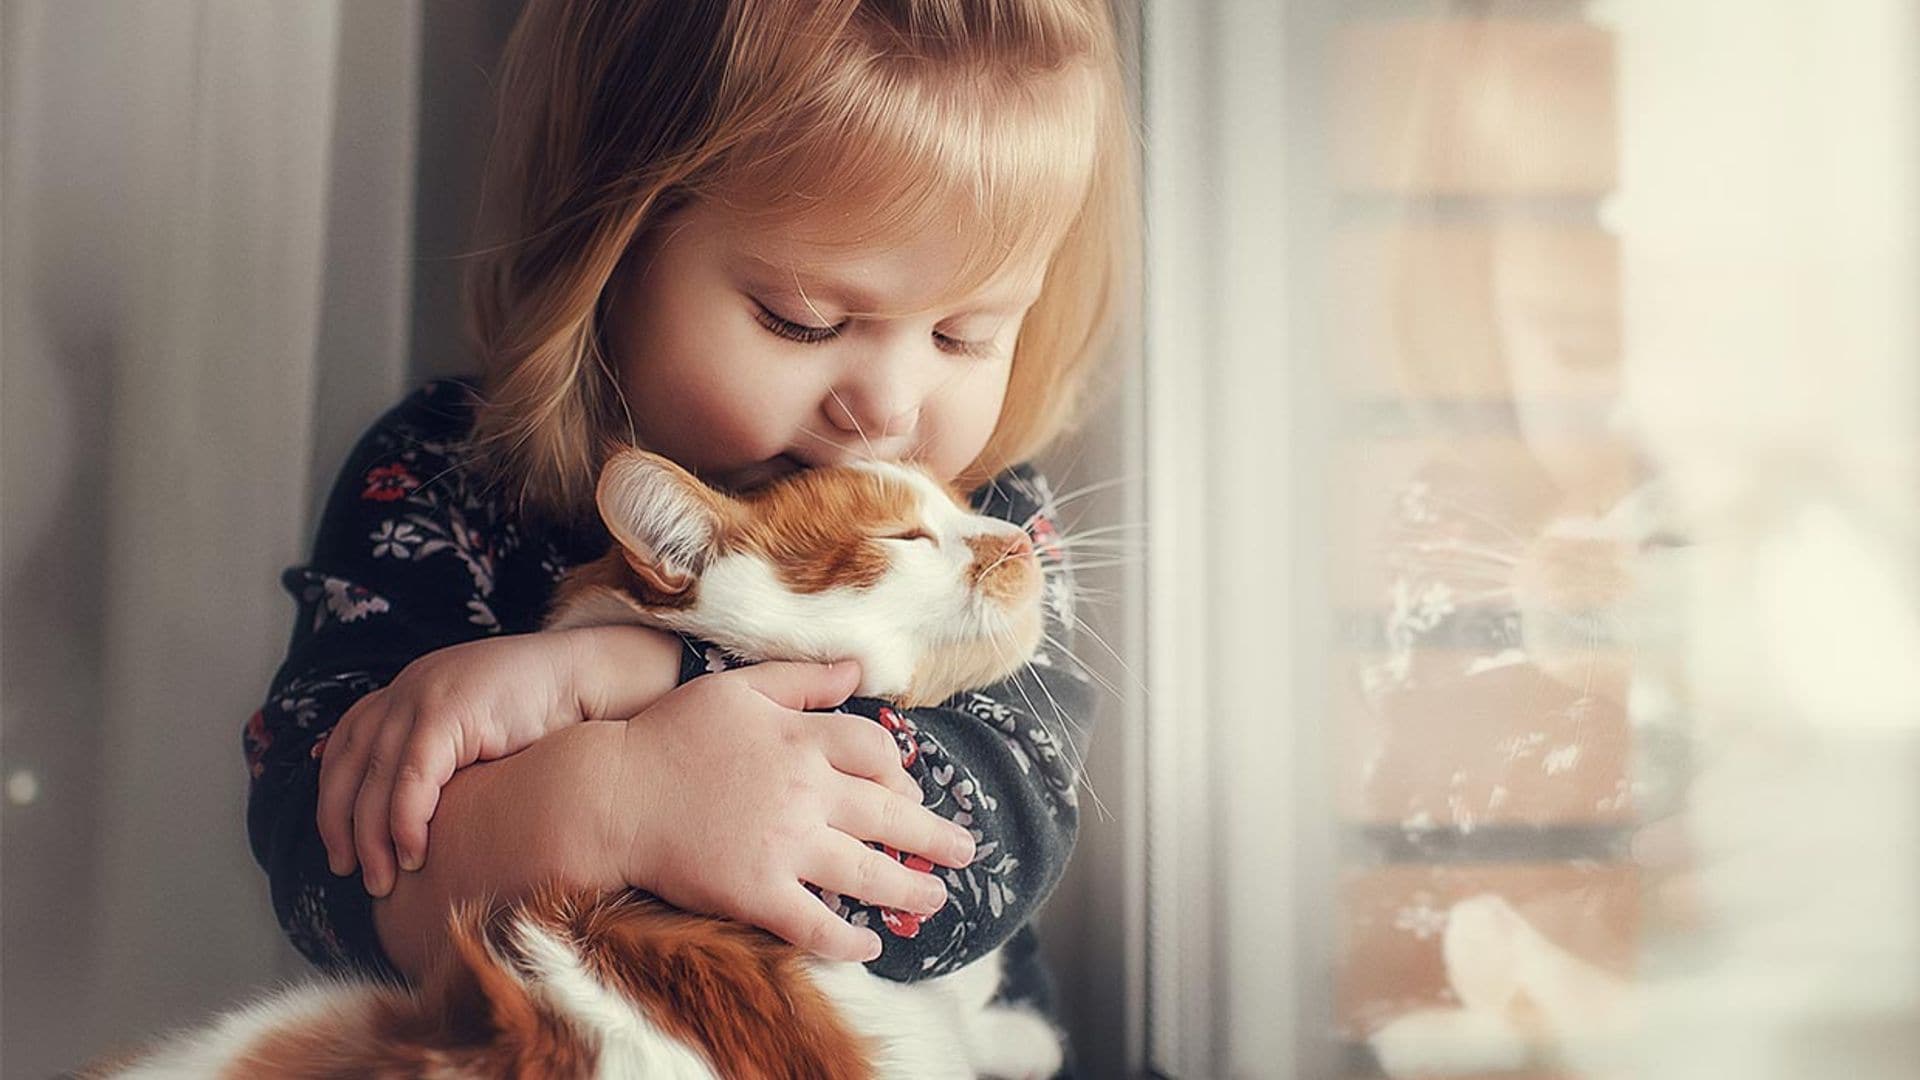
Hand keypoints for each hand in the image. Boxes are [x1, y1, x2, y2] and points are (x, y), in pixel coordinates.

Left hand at [318, 625, 681, 895]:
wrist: (589, 679)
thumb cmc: (545, 716)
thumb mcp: (477, 733)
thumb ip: (441, 758)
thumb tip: (411, 811)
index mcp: (411, 687)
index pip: (348, 741)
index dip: (332, 792)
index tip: (336, 839)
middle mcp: (408, 686)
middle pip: (348, 763)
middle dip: (340, 825)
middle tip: (349, 871)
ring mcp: (423, 695)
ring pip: (375, 779)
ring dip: (373, 837)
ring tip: (382, 879)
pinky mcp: (446, 713)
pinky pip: (411, 779)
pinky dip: (405, 822)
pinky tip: (414, 854)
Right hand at [609, 660, 979, 962]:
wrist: (612, 794)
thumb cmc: (671, 735)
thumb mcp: (738, 688)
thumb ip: (803, 679)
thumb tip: (859, 669)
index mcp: (802, 739)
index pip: (878, 754)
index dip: (901, 773)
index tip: (910, 790)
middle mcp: (804, 791)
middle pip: (890, 816)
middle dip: (935, 836)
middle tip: (965, 851)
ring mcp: (783, 846)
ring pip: (867, 872)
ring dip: (910, 888)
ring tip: (936, 899)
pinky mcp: (757, 892)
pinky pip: (817, 924)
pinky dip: (849, 941)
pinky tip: (870, 946)